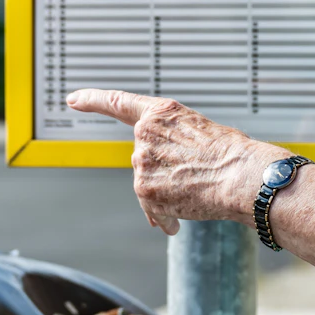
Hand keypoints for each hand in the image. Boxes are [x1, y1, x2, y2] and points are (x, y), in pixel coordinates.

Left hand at [66, 89, 283, 234]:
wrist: (241, 176)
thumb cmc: (231, 154)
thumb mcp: (198, 131)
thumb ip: (171, 142)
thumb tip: (159, 174)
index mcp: (161, 113)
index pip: (118, 102)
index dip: (93, 99)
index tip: (73, 99)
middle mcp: (145, 134)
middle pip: (143, 159)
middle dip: (163, 171)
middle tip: (193, 173)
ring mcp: (142, 163)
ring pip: (147, 185)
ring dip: (168, 193)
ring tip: (196, 189)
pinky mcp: (143, 190)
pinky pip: (152, 209)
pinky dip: (167, 215)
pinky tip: (188, 211)